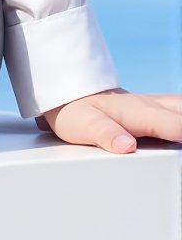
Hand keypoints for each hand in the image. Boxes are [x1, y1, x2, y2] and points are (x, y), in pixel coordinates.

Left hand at [34, 87, 181, 152]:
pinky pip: (180, 108)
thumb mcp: (83, 126)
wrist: (68, 93)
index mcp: (137, 113)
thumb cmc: (75, 113)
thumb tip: (127, 146)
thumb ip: (105, 135)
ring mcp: (155, 105)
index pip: (170, 125)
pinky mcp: (155, 108)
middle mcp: (150, 106)